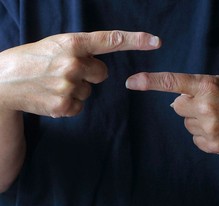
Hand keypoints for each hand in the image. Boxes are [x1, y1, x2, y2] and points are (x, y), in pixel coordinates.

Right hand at [0, 31, 160, 117]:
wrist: (3, 82)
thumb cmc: (31, 60)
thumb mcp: (54, 46)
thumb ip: (80, 51)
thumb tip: (99, 65)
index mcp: (71, 43)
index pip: (110, 40)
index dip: (135, 40)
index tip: (156, 42)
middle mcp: (73, 62)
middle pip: (102, 73)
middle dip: (89, 73)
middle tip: (65, 72)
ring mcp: (69, 85)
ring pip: (90, 91)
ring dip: (76, 89)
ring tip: (54, 84)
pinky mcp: (64, 106)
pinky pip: (80, 105)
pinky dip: (70, 103)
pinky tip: (53, 97)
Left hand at [126, 72, 218, 153]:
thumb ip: (195, 88)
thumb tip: (174, 101)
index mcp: (208, 86)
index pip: (172, 82)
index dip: (149, 82)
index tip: (131, 82)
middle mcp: (206, 106)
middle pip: (176, 106)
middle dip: (187, 105)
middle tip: (207, 104)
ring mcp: (209, 128)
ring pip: (185, 123)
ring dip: (196, 120)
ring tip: (217, 117)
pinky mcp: (212, 145)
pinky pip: (194, 138)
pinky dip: (202, 134)